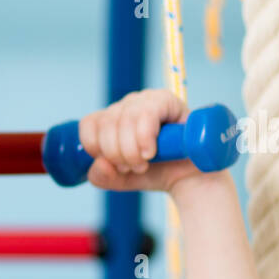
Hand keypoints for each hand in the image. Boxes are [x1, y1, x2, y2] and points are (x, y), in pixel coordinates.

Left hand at [77, 89, 201, 193]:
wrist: (189, 179)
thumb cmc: (157, 172)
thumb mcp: (121, 179)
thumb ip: (102, 176)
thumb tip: (99, 163)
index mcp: (112, 117)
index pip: (89, 124)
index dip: (96, 148)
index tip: (115, 165)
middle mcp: (128, 104)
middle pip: (105, 123)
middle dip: (117, 154)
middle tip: (135, 168)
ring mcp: (147, 99)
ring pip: (124, 120)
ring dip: (131, 150)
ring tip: (144, 163)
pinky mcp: (167, 100)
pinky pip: (145, 115)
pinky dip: (145, 139)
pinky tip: (151, 152)